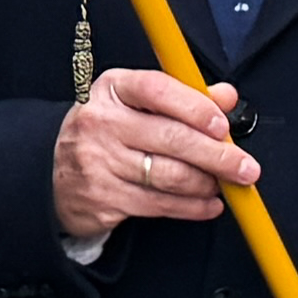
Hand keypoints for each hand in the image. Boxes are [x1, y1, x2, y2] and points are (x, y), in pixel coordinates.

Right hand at [51, 67, 257, 247]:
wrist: (51, 175)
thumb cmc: (106, 133)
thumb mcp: (134, 104)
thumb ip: (183, 97)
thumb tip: (226, 96)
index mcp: (111, 89)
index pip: (157, 90)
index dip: (195, 107)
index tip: (222, 125)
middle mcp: (100, 123)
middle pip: (171, 138)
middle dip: (218, 156)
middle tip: (246, 167)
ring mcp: (97, 163)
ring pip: (169, 176)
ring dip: (206, 183)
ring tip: (223, 184)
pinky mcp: (102, 198)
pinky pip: (159, 205)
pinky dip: (192, 207)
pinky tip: (208, 204)